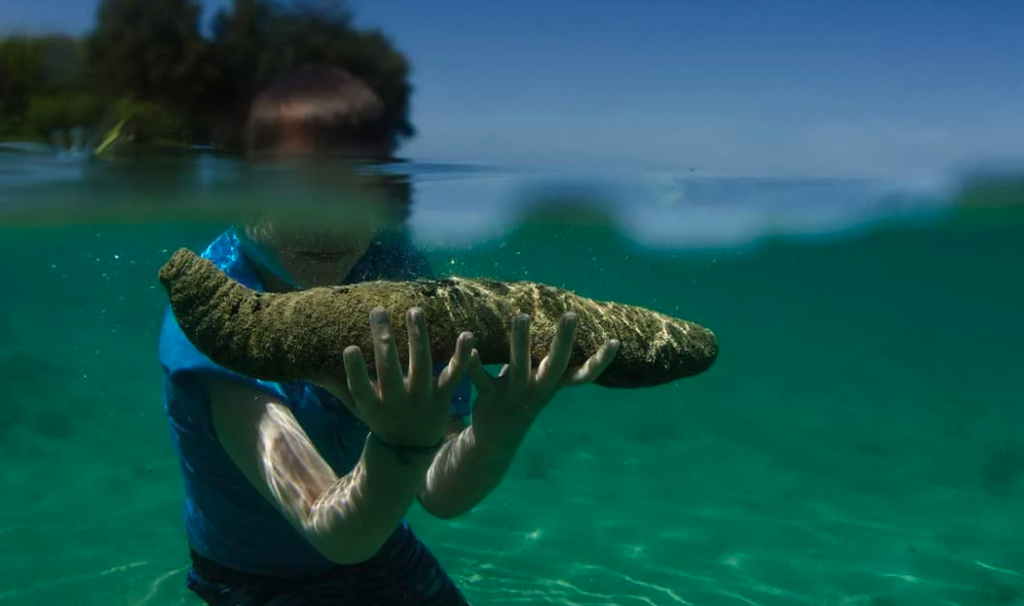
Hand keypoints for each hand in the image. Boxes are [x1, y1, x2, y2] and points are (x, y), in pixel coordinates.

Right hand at [324, 306, 474, 446]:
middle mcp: (397, 402)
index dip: (355, 370)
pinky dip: (461, 355)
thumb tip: (310, 367)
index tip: (350, 347)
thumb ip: (340, 385)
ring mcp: (422, 399)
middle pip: (389, 370)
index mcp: (373, 406)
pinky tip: (467, 334)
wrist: (410, 449)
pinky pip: (454, 374)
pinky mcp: (443, 397)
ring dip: (417, 336)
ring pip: (421, 365)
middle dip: (383, 339)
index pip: (360, 387)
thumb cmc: (380, 417)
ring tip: (413, 310)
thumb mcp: (359, 407)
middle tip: (377, 311)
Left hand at [467, 312, 619, 449]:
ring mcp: (515, 395)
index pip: (583, 375)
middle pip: (556, 364)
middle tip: (571, 315)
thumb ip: (551, 357)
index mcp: (553, 386)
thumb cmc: (523, 396)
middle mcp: (539, 390)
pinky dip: (475, 364)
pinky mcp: (490, 399)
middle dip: (563, 340)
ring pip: (519, 366)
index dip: (600, 361)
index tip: (615, 341)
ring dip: (521, 342)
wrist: (496, 438)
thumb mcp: (541, 380)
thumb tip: (568, 323)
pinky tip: (470, 344)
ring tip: (522, 316)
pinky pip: (482, 380)